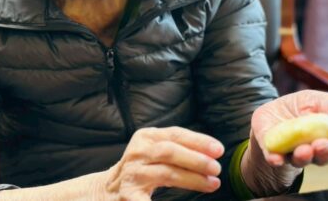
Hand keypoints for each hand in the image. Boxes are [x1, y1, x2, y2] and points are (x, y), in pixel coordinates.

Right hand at [102, 126, 224, 200]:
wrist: (109, 189)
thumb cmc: (142, 168)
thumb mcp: (155, 151)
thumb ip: (179, 148)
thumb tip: (212, 153)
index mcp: (145, 137)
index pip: (175, 134)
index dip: (198, 141)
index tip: (218, 149)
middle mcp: (137, 152)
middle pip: (170, 151)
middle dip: (196, 159)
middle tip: (217, 168)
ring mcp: (132, 174)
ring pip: (165, 173)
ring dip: (192, 178)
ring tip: (212, 183)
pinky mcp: (129, 195)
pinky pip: (147, 199)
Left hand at [240, 90, 327, 195]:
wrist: (273, 111)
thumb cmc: (300, 106)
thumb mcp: (315, 99)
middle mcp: (312, 150)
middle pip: (322, 157)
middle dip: (323, 152)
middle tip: (321, 144)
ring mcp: (292, 153)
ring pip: (299, 160)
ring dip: (302, 156)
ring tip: (303, 149)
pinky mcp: (273, 152)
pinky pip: (273, 159)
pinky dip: (275, 159)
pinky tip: (275, 158)